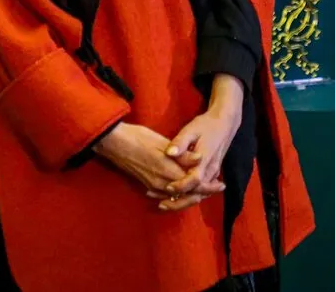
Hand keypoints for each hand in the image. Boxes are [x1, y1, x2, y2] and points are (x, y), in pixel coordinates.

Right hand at [94, 123, 225, 201]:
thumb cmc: (139, 138)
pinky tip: (182, 190)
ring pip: (177, 196)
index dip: (208, 186)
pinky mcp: (146, 184)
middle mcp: (161, 183)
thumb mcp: (162, 143)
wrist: (114, 143)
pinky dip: (177, 195)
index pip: (193, 184)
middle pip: (187, 194)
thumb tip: (199, 160)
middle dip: (203, 193)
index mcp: (167, 171)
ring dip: (191, 194)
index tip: (220, 185)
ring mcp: (152, 185)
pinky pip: (165, 195)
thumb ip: (182, 154)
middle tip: (216, 189)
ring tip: (203, 190)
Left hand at [158, 80, 244, 210]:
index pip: (194, 180)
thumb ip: (180, 142)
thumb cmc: (206, 125)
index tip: (167, 187)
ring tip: (165, 203)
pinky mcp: (212, 173)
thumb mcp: (192, 129)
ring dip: (183, 201)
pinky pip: (202, 190)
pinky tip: (176, 197)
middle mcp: (211, 170)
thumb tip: (169, 152)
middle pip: (197, 193)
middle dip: (179, 201)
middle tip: (161, 204)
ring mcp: (213, 173)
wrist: (225, 124)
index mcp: (205, 160)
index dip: (180, 186)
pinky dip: (190, 196)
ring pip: (199, 194)